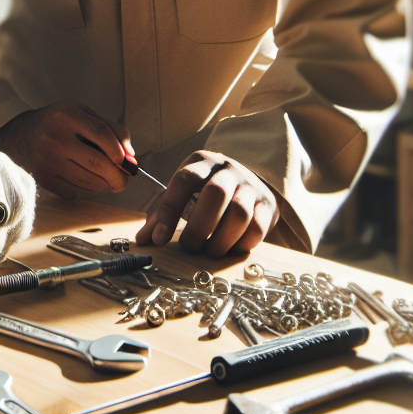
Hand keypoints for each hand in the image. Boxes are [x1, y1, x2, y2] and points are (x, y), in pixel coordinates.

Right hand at [0, 101, 134, 198]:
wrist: (18, 138)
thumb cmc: (58, 125)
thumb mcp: (82, 114)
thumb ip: (110, 130)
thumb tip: (132, 158)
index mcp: (66, 115)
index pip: (101, 133)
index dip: (120, 151)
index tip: (128, 162)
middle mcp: (55, 138)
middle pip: (98, 163)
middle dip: (119, 176)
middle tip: (125, 180)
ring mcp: (48, 160)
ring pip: (90, 182)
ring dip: (103, 183)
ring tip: (102, 176)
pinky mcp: (43, 179)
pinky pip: (75, 192)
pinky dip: (84, 189)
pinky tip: (79, 177)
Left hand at [135, 151, 277, 255]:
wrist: (248, 180)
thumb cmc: (204, 191)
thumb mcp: (182, 193)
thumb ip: (161, 214)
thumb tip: (143, 241)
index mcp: (201, 162)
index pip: (183, 181)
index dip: (169, 212)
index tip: (158, 240)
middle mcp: (228, 169)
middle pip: (216, 194)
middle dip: (199, 227)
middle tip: (188, 247)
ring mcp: (251, 185)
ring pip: (239, 213)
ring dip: (220, 240)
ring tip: (208, 251)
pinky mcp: (269, 204)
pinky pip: (257, 228)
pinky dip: (240, 244)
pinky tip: (228, 249)